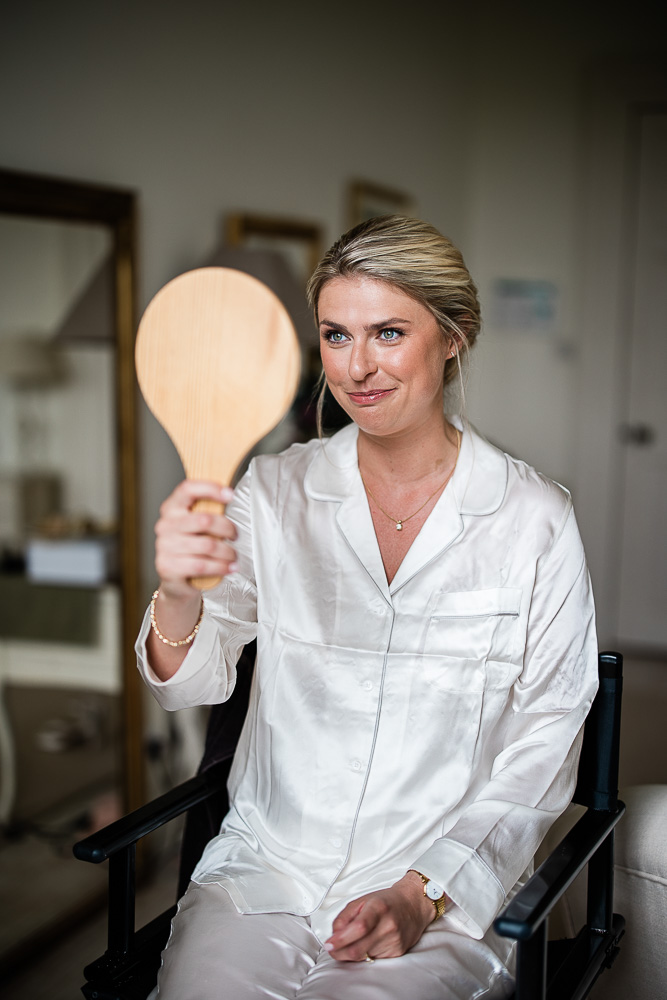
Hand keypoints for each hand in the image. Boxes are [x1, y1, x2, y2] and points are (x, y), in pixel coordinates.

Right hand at [154, 479, 237, 599]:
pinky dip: (221, 567)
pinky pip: (202, 565)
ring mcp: (165, 547)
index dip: (211, 488)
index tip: (230, 495)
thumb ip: (208, 511)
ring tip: (233, 556)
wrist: (175, 580)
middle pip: (204, 520)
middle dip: (227, 528)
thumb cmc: (190, 548)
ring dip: (227, 552)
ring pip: (208, 545)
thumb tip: (230, 497)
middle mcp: (165, 525)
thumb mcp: (196, 527)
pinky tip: (228, 568)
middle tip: (234, 535)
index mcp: (171, 508)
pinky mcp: (168, 567)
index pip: (188, 489)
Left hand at [324, 871, 437, 961]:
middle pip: (359, 948)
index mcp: (378, 908)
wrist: (414, 905)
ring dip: (351, 953)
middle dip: (340, 953)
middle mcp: (389, 925)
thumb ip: (344, 917)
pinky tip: (366, 944)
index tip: (329, 944)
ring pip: (364, 956)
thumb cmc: (386, 901)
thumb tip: (334, 936)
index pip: (358, 928)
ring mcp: (394, 940)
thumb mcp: (362, 900)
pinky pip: (374, 959)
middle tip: (332, 949)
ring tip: (349, 943)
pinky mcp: (398, 952)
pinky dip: (364, 954)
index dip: (341, 939)